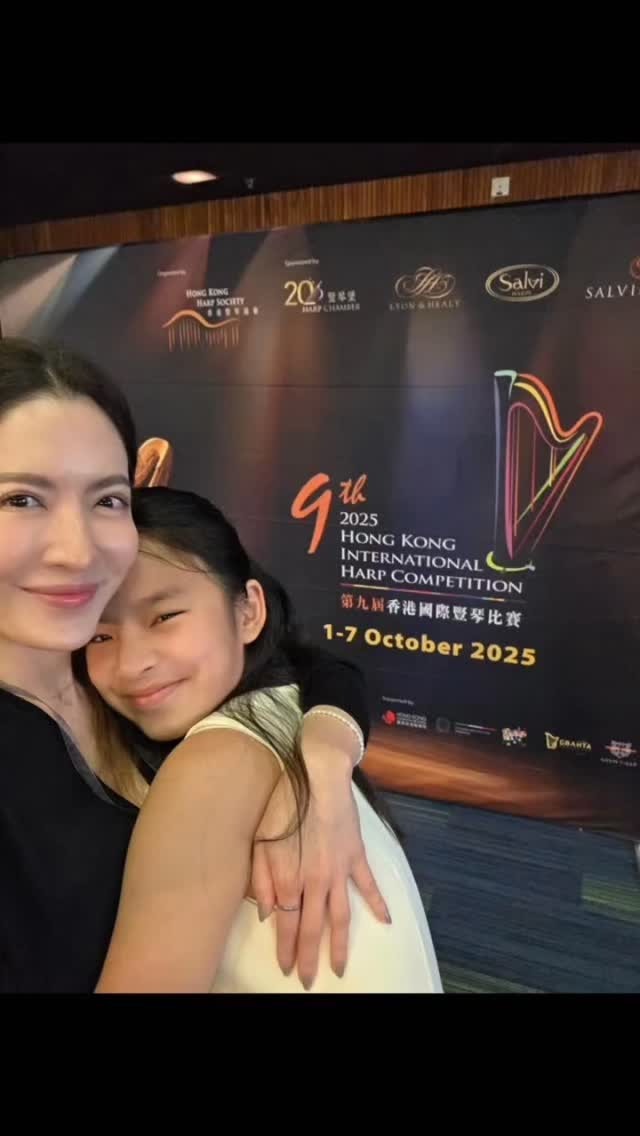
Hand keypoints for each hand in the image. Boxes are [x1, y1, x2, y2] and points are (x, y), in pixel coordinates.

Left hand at [251, 757, 389, 989]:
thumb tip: (266, 913)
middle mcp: (317, 882)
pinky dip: (378, 904)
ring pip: (341, 917)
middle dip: (311, 958)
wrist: (319, 778)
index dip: (287, 948)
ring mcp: (340, 871)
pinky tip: (386, 922)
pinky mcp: (356, 856)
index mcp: (291, 879)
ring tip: (340, 967)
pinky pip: (368, 885)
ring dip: (339, 944)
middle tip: (310, 981)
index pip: (288, 924)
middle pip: (314, 928)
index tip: (286, 968)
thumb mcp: (261, 841)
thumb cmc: (284, 805)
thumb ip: (261, 880)